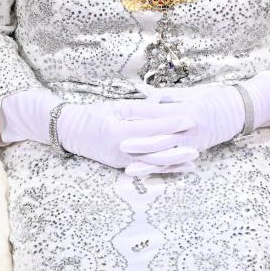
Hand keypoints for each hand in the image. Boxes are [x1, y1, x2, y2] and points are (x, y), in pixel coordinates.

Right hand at [58, 99, 199, 173]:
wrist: (71, 131)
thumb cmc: (94, 114)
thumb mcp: (116, 106)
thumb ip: (140, 107)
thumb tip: (165, 101)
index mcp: (117, 130)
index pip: (149, 127)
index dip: (171, 123)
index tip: (190, 118)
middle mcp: (120, 148)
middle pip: (154, 148)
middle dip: (178, 146)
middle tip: (198, 141)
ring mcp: (121, 160)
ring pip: (152, 162)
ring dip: (175, 161)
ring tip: (194, 158)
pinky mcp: (123, 166)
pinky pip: (147, 169)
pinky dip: (165, 169)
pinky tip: (180, 168)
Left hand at [121, 84, 244, 161]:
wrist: (239, 110)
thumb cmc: (213, 97)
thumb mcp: (190, 93)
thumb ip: (166, 97)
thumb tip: (143, 93)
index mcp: (186, 110)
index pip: (156, 112)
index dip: (137, 112)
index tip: (119, 111)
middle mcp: (189, 128)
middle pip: (160, 137)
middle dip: (139, 142)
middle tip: (119, 143)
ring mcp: (193, 143)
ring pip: (167, 155)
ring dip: (148, 163)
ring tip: (129, 168)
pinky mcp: (195, 151)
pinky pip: (177, 164)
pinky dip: (162, 171)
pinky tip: (149, 175)